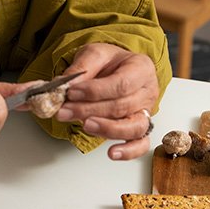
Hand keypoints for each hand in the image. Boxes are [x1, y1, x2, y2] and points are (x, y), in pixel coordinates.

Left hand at [52, 43, 160, 160]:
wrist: (116, 70)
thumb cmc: (109, 63)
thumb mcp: (93, 54)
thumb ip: (79, 69)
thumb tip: (61, 85)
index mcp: (141, 68)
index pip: (121, 84)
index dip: (96, 91)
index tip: (72, 92)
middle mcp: (147, 91)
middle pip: (121, 106)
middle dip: (89, 110)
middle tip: (64, 111)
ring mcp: (145, 112)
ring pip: (132, 127)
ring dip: (106, 129)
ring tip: (85, 126)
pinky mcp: (140, 129)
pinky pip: (140, 145)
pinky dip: (128, 152)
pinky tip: (112, 153)